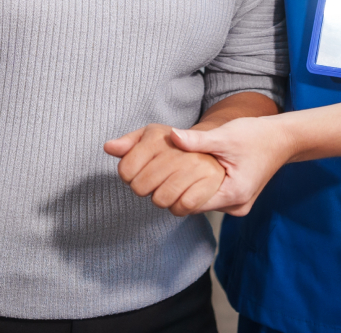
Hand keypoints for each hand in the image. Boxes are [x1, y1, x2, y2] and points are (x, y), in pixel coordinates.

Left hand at [104, 123, 226, 216]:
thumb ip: (133, 141)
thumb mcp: (158, 133)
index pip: (127, 169)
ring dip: (162, 198)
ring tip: (170, 186)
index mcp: (165, 135)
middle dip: (144, 187)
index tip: (137, 171)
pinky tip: (183, 196)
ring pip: (161, 200)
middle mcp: (183, 151)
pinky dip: (179, 207)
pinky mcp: (217, 188)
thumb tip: (108, 147)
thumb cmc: (185, 143)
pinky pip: (183, 207)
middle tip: (157, 180)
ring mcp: (202, 169)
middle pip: (141, 187)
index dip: (128, 175)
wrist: (231, 142)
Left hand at [170, 115, 295, 215]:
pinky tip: (204, 170)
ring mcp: (239, 205)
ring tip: (189, 166)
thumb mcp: (225, 136)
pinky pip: (215, 197)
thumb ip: (197, 140)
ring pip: (205, 202)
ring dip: (195, 186)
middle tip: (175, 166)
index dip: (175, 189)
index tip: (166, 173)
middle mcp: (237, 207)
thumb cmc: (256, 135)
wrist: (283, 138)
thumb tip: (171, 136)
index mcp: (233, 195)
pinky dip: (206, 186)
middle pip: (196, 205)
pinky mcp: (240, 199)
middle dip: (183, 187)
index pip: (191, 204)